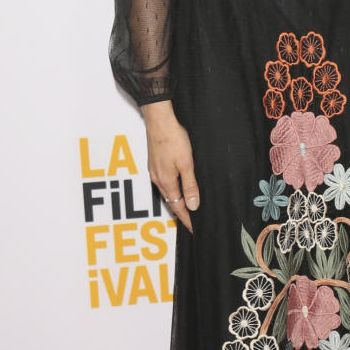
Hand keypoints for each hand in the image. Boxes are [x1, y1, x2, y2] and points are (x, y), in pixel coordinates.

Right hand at [142, 101, 199, 231]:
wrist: (159, 120)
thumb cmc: (173, 139)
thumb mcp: (186, 164)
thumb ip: (190, 186)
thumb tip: (192, 206)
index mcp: (166, 182)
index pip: (178, 207)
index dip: (187, 219)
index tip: (194, 229)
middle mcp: (158, 179)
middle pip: (171, 201)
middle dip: (182, 213)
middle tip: (192, 222)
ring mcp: (155, 171)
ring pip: (167, 192)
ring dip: (177, 201)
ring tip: (187, 208)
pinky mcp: (155, 163)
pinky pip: (164, 183)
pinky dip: (172, 190)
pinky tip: (177, 187)